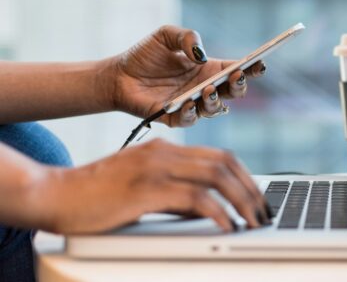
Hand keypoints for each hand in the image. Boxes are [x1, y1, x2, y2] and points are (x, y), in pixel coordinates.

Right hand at [33, 139, 269, 233]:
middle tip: (263, 212)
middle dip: (251, 189)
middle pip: (224, 163)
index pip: (219, 155)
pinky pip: (194, 198)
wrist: (54, 194)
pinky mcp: (146, 189)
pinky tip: (227, 226)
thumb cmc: (96, 196)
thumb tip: (207, 210)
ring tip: (253, 221)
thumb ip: (175, 193)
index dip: (245, 176)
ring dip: (241, 200)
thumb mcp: (143, 188)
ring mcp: (155, 168)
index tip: (257, 197)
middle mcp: (164, 152)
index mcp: (165, 149)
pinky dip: (217, 212)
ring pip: (216, 176)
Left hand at [106, 25, 265, 126]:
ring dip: (215, 100)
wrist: (117, 75)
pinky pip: (190, 120)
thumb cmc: (144, 55)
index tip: (259, 63)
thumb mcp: (166, 35)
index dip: (251, 68)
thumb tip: (201, 55)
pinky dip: (192, 112)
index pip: (237, 70)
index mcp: (208, 69)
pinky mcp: (174, 118)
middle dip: (240, 86)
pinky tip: (189, 102)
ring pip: (215, 109)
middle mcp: (205, 88)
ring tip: (208, 89)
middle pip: (233, 92)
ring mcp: (192, 105)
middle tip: (237, 76)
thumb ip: (187, 37)